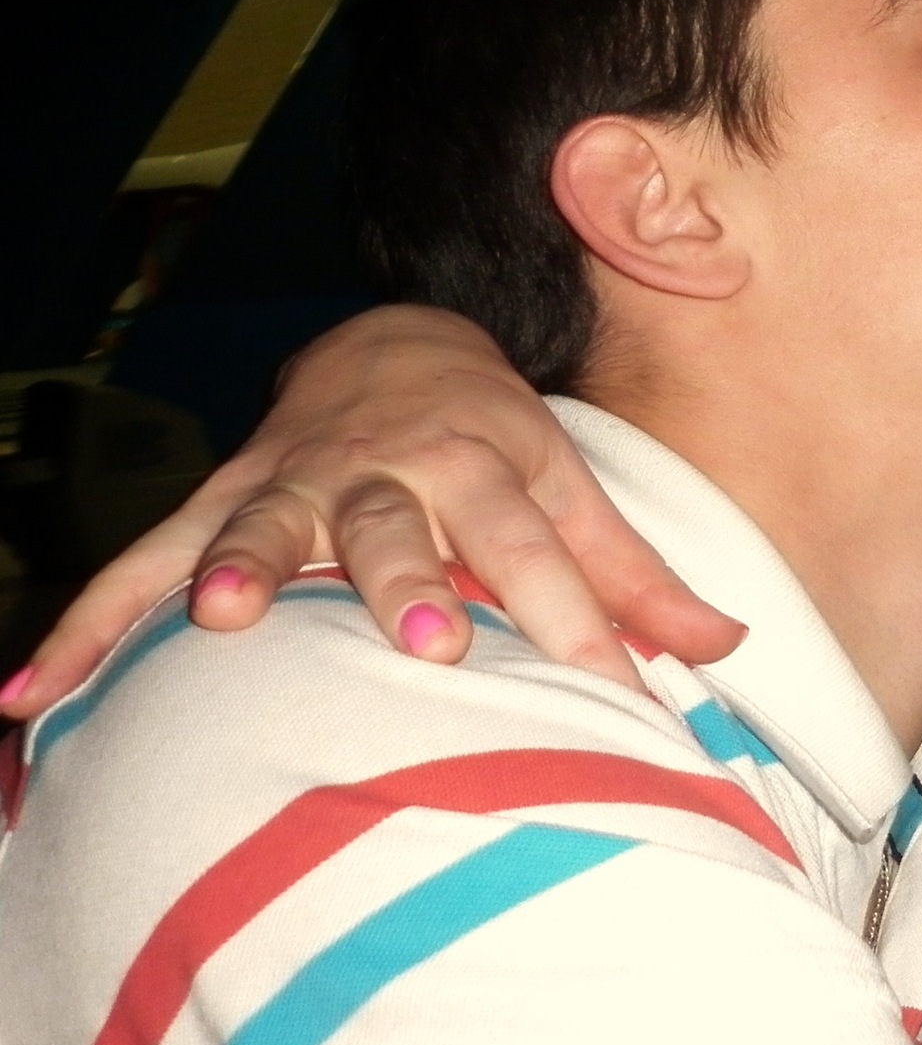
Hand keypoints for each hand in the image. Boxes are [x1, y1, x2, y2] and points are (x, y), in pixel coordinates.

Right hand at [0, 306, 742, 716]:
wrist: (394, 344)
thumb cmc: (497, 444)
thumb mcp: (572, 489)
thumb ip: (638, 575)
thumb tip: (729, 644)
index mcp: (489, 464)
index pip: (544, 547)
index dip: (582, 619)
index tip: (620, 696)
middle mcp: (391, 468)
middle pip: (403, 523)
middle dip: (411, 577)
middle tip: (427, 636)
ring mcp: (295, 482)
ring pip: (266, 520)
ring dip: (242, 566)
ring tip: (224, 622)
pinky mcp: (220, 500)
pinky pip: (142, 563)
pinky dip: (90, 623)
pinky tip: (27, 700)